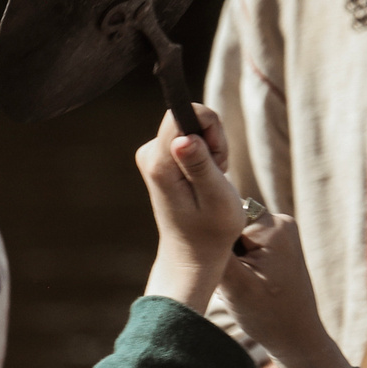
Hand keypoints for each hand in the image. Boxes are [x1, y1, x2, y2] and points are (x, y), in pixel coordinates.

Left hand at [137, 105, 242, 312]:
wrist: (192, 253)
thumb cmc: (211, 231)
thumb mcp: (216, 198)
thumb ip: (200, 165)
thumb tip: (182, 138)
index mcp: (160, 163)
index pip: (184, 113)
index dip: (210, 128)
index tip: (216, 158)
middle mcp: (149, 154)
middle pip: (190, 118)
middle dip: (214, 142)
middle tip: (216, 175)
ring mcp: (153, 156)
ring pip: (193, 129)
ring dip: (212, 152)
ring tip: (211, 183)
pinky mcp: (161, 158)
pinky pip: (190, 140)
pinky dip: (205, 158)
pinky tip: (203, 183)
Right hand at [222, 212, 351, 367]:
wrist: (296, 337)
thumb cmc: (267, 314)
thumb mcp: (233, 284)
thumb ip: (213, 251)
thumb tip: (190, 225)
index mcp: (273, 226)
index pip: (223, 216)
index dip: (212, 241)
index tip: (218, 267)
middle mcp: (280, 221)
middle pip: (228, 223)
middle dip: (221, 249)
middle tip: (229, 278)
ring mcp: (280, 231)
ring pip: (232, 234)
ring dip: (227, 256)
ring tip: (238, 281)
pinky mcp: (277, 243)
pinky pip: (242, 242)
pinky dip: (237, 260)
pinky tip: (244, 280)